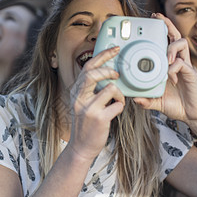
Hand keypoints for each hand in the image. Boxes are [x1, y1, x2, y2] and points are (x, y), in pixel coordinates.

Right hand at [68, 46, 124, 160]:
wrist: (81, 147)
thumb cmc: (85, 125)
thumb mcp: (82, 103)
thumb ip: (90, 90)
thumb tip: (107, 75)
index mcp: (76, 91)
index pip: (87, 67)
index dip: (102, 55)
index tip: (114, 49)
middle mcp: (79, 98)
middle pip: (93, 73)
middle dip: (109, 70)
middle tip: (118, 74)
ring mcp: (88, 108)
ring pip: (110, 88)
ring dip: (119, 94)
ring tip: (117, 101)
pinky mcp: (99, 118)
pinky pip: (117, 105)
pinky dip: (120, 106)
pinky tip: (116, 111)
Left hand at [133, 14, 196, 123]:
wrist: (192, 115)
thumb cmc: (176, 105)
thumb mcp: (156, 102)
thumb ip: (146, 100)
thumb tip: (134, 99)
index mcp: (169, 65)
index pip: (166, 43)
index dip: (161, 32)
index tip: (152, 23)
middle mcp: (178, 62)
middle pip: (175, 37)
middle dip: (168, 25)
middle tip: (158, 17)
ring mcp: (185, 67)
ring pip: (182, 45)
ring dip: (171, 47)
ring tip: (165, 58)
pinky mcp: (191, 74)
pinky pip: (182, 64)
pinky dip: (173, 68)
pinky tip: (170, 77)